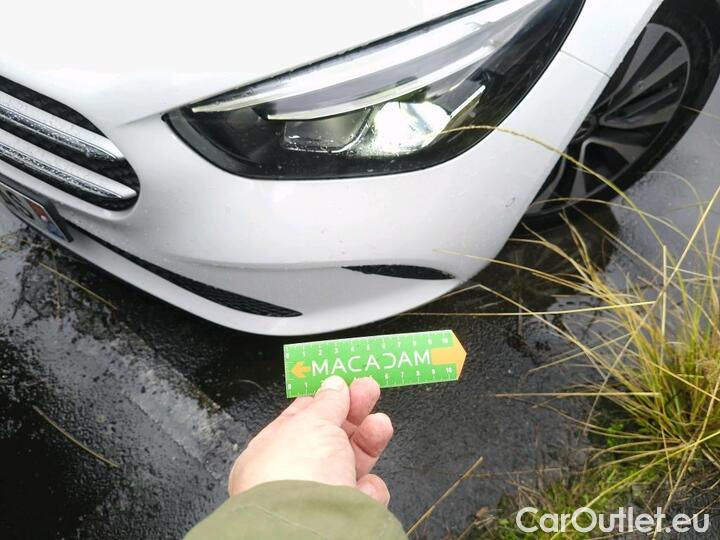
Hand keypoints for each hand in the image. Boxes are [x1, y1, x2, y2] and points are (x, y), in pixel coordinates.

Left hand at [228, 376, 393, 504]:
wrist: (312, 528)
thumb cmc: (293, 476)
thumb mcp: (311, 421)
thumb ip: (327, 401)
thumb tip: (334, 385)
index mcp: (269, 453)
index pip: (300, 419)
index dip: (324, 398)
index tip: (345, 380)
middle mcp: (292, 478)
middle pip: (330, 437)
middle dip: (353, 411)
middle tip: (369, 389)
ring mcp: (319, 498)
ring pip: (351, 462)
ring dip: (368, 439)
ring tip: (380, 425)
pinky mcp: (345, 516)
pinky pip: (365, 494)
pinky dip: (370, 489)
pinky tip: (364, 487)